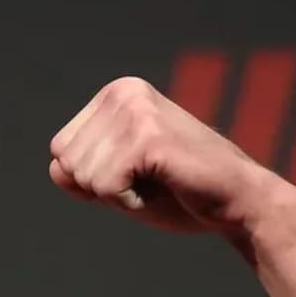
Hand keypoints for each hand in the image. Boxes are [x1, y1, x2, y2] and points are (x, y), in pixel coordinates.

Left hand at [48, 76, 293, 236]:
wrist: (238, 203)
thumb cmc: (179, 192)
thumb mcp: (116, 179)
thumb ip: (79, 172)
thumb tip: (57, 165)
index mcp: (115, 93)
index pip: (60, 150)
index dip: (92, 178)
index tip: (136, 173)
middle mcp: (124, 92)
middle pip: (67, 163)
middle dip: (103, 187)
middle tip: (150, 180)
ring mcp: (136, 110)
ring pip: (83, 176)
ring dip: (118, 195)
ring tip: (160, 182)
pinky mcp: (148, 137)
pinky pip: (105, 187)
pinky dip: (130, 203)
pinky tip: (164, 189)